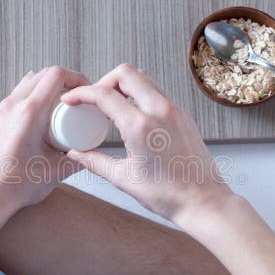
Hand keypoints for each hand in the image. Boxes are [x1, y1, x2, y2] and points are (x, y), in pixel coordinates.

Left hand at [0, 66, 88, 212]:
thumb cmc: (16, 185)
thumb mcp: (57, 171)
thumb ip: (80, 158)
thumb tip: (93, 150)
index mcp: (29, 113)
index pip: (55, 75)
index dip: (75, 77)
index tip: (85, 89)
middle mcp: (13, 106)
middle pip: (43, 74)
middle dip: (65, 81)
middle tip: (77, 98)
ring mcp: (3, 110)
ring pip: (30, 81)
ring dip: (48, 87)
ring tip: (62, 106)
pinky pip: (20, 94)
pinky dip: (35, 96)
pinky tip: (45, 116)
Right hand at [62, 63, 232, 222]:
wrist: (204, 201)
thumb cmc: (168, 195)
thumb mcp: (123, 178)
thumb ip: (95, 161)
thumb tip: (75, 154)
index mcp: (141, 126)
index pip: (104, 95)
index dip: (81, 94)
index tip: (71, 99)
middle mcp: (160, 111)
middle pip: (126, 72)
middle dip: (104, 81)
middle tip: (94, 99)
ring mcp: (175, 111)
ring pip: (144, 79)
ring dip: (124, 85)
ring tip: (113, 106)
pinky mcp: (184, 116)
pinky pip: (158, 93)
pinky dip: (141, 95)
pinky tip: (133, 115)